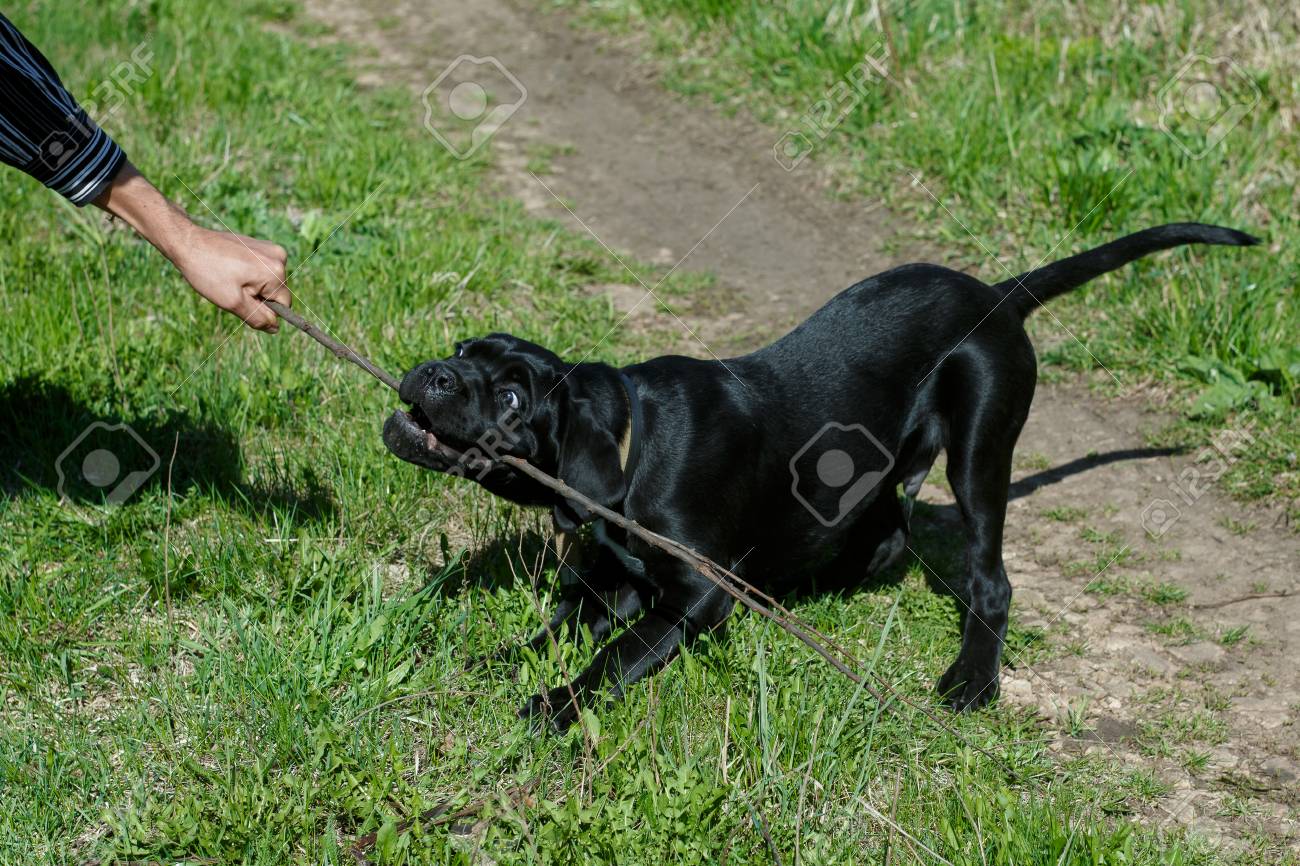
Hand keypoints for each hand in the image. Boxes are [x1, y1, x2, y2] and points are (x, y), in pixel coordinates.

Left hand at [172, 226, 288, 331]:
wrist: (188, 242)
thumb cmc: (208, 272)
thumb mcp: (233, 302)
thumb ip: (258, 318)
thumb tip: (275, 327)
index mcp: (276, 272)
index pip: (284, 305)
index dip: (264, 311)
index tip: (241, 302)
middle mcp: (280, 257)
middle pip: (276, 293)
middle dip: (257, 297)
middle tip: (231, 288)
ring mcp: (270, 248)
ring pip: (268, 282)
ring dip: (252, 286)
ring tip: (229, 277)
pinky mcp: (260, 245)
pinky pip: (261, 270)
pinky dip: (248, 274)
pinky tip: (230, 268)